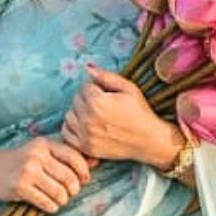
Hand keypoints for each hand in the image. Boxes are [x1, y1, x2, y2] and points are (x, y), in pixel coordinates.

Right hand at [0, 136, 93, 213]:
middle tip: (70, 193)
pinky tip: (49, 205)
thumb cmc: (23, 161)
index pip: (74, 157)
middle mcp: (36, 156)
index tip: (84, 180)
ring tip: (59, 199)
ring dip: (63, 200)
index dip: (84, 172)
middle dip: (74, 190)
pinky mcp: (20, 187)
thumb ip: (68, 156)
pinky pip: (46, 203)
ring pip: (60, 193)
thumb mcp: (43, 153)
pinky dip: (52, 207)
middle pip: (69, 178)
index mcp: (45, 144)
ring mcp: (27, 172)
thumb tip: (97, 162)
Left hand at [61, 64, 178, 165]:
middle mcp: (88, 119)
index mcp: (97, 102)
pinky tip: (85, 126)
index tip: (107, 94)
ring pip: (69, 116)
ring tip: (94, 116)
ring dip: (78, 113)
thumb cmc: (140, 112)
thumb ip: (106, 76)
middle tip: (102, 105)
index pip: (84, 87)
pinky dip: (73, 128)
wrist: (148, 140)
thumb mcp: (128, 88)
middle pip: (75, 100)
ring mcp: (85, 135)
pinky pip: (67, 134)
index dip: (96, 88)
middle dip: (86, 99)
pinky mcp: (85, 147)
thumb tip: (87, 68)